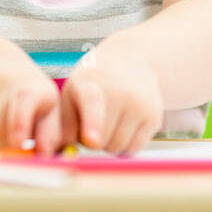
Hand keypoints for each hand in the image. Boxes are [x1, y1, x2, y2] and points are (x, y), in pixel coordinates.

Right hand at [0, 57, 62, 155]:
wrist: (4, 68)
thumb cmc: (32, 95)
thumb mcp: (49, 109)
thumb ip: (48, 134)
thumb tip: (42, 155)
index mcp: (29, 89)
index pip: (19, 110)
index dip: (18, 129)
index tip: (20, 144)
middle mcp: (1, 84)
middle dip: (6, 147)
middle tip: (15, 149)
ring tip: (5, 137)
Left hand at [59, 41, 162, 155]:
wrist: (132, 59)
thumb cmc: (92, 83)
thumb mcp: (72, 92)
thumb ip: (63, 123)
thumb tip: (58, 152)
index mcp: (90, 82)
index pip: (92, 102)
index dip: (92, 123)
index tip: (91, 139)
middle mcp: (120, 91)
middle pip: (101, 140)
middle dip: (93, 141)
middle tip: (92, 122)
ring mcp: (140, 104)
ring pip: (119, 147)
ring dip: (109, 144)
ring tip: (107, 122)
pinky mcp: (154, 116)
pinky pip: (135, 148)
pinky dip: (125, 145)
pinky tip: (122, 126)